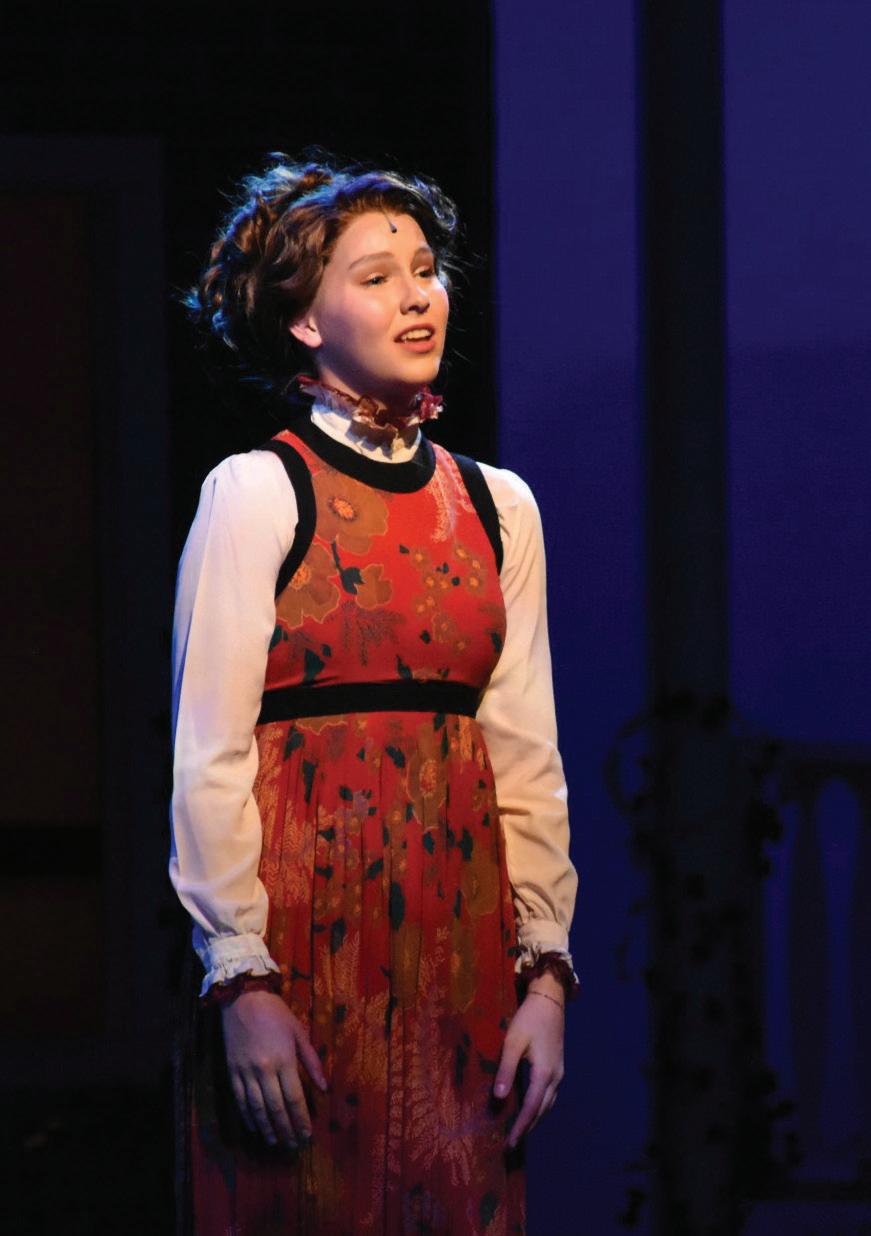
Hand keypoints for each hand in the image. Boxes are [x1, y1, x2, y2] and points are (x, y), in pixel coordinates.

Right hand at [221, 990, 327, 1149]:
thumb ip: (312, 1061)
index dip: (301, 1119)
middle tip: (293, 1144)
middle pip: (276, 1108)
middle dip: (286, 1129)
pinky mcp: (232, 1072)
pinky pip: (240, 1100)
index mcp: (284, 1060)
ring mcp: (246, 1072)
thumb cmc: (276, 1014)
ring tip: (276, 1141)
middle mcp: (264, 1070)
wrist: (243, 999)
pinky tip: (255, 1126)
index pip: (294, 1098)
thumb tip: (325, 1087)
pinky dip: (248, 1116)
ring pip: (256, 1108)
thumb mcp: (299, 1032)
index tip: (307, 1135)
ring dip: (267, 1128)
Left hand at [493, 973, 564, 1148]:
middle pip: (542, 1110)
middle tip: (513, 1143)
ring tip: (520, 1130)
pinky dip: (540, 1106)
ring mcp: (559, 1072)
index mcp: (545, 1073)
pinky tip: (531, 1107)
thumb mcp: (513, 1042)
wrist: (550, 1000)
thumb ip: (506, 1069)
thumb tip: (498, 1097)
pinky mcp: (558, 1066)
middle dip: (528, 1127)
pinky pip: (550, 1094)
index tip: (510, 1143)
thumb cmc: (529, 1019)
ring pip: (548, 1104)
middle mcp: (556, 1077)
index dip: (521, 1126)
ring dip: (535, 1118)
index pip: (531, 1108)